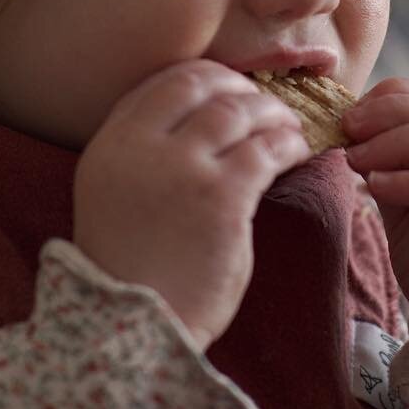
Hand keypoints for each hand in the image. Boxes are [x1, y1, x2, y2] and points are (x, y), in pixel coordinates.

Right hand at [73, 60, 310, 350]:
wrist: (132, 329)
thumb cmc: (131, 271)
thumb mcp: (112, 197)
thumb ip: (142, 156)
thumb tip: (199, 122)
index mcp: (109, 146)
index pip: (161, 84)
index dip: (205, 79)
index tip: (229, 90)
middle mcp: (141, 148)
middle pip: (201, 85)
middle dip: (240, 87)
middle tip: (264, 104)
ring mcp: (182, 169)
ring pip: (238, 111)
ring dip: (272, 112)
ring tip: (289, 127)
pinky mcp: (222, 197)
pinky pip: (266, 150)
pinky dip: (289, 143)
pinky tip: (299, 150)